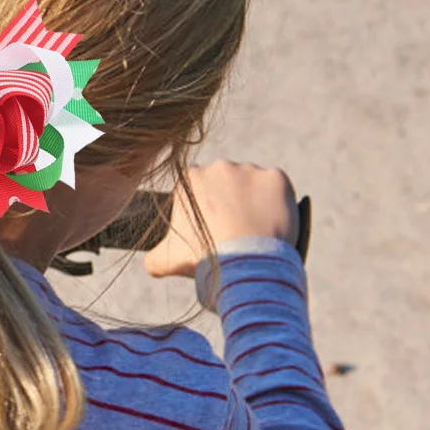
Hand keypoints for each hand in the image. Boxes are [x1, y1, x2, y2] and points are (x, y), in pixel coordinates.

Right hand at [143, 160, 297, 278]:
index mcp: (190, 178)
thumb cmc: (203, 259)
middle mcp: (219, 166)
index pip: (198, 187)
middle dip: (229, 201)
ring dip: (254, 201)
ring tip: (256, 230)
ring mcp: (250, 170)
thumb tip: (151, 263)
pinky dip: (278, 201)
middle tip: (235, 230)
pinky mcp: (276, 178)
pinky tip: (273, 221)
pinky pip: (277, 187)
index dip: (204, 207)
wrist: (244, 262)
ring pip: (252, 184)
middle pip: (226, 182)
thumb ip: (153, 258)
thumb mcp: (166, 261)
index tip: (212, 226)